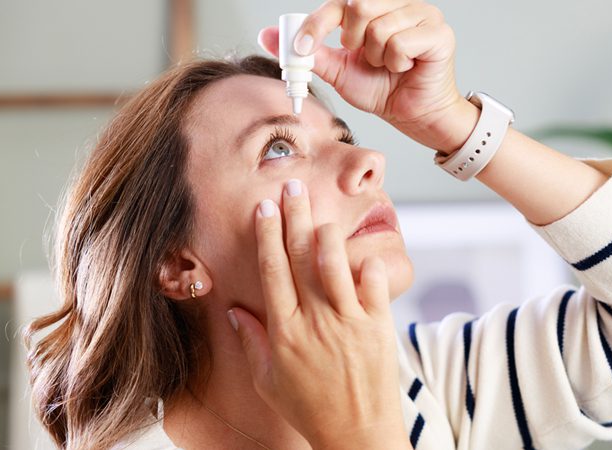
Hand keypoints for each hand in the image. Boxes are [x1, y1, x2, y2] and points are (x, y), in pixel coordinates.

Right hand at [228, 179, 409, 449]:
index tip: (264, 208)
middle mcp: (315, 321)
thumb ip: (251, 342)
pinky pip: (374, 287)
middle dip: (295, 219)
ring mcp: (348, 323)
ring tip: (321, 214)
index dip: (267, 237)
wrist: (357, 434)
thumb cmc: (311, 408)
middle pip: (300, 259)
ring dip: (327, 235)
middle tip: (292, 187)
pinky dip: (369, 267)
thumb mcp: (269, 380)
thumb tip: (233, 310)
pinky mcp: (378, 327)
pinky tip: (364, 253)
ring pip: (335, 266)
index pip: (272, 272)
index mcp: (285, 332)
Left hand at [258, 0, 474, 153]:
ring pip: (380, 28)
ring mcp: (423, 14)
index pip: (339, 1)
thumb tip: (268, 36)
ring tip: (388, 66)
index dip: (316, 24)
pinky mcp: (439, 33)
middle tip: (364, 57)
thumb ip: (309, 52)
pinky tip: (405, 68)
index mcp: (376, 5)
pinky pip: (401, 43)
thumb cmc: (382, 89)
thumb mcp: (337, 70)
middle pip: (358, 5)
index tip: (301, 48)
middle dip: (353, 41)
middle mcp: (399, 2)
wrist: (413, 115)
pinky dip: (396, 63)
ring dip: (377, 58)